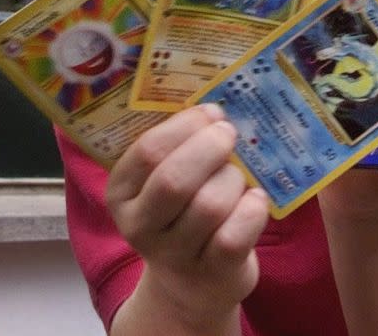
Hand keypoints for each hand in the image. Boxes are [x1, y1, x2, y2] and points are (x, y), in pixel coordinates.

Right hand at [106, 104, 269, 327]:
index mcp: (122, 191)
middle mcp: (141, 225)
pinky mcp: (212, 271)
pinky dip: (253, 209)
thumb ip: (179, 141)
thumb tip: (216, 97)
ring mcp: (175, 253)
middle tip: (230, 134)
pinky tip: (255, 200)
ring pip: (210, 204)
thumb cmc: (185, 210)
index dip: (187, 125)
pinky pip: (236, 234)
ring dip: (234, 180)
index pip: (148, 151)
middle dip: (211, 147)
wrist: (196, 280)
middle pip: (175, 179)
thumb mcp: (166, 177)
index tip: (212, 112)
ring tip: (238, 176)